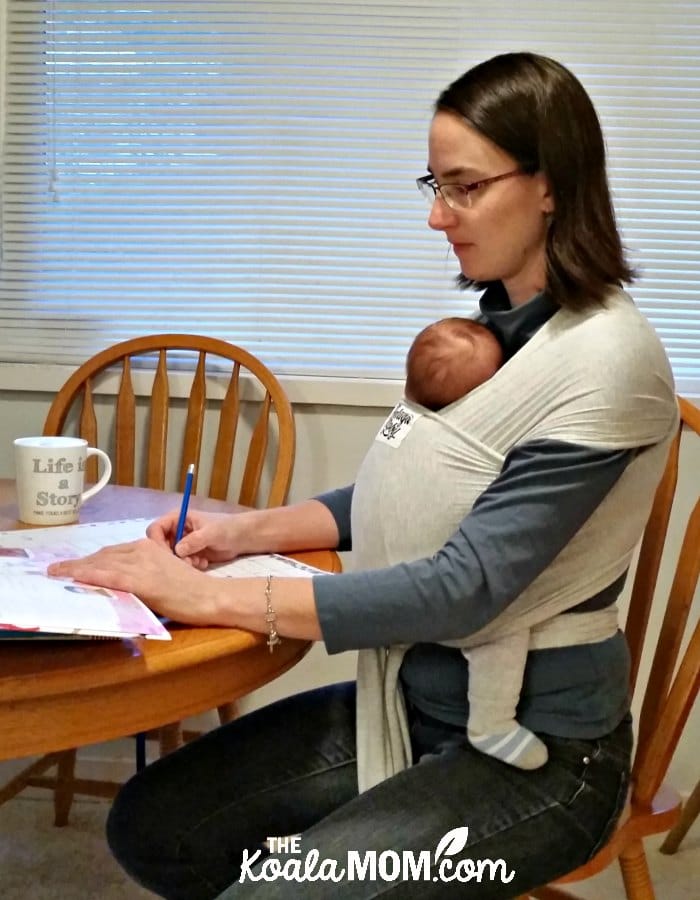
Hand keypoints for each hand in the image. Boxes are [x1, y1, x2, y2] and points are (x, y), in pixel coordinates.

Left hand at [47, 539, 221, 624]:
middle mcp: (142, 550)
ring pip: (100, 563)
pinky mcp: (140, 580)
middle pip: (103, 555)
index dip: (91, 559)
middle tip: (59, 569)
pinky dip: (87, 575)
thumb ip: (145, 572)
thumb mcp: (165, 573)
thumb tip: (123, 583)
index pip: (112, 552)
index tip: (75, 565)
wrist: (209, 596)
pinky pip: (107, 575)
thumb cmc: (192, 590)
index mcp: (149, 547)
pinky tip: (72, 577)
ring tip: (56, 573)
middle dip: (79, 563)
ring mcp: (140, 564)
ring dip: (75, 568)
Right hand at [147, 509, 251, 568]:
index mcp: (177, 518)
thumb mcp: (212, 533)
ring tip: (198, 562)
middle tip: (186, 563)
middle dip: (171, 557)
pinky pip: (180, 564)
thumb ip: (194, 540)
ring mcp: (182, 543)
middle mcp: (176, 531)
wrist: (242, 537)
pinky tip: (204, 563)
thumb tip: (178, 550)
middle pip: (160, 546)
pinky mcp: (189, 555)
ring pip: (170, 557)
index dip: (156, 543)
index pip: (155, 529)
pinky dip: (190, 566)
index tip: (167, 555)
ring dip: (182, 563)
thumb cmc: (227, 528)